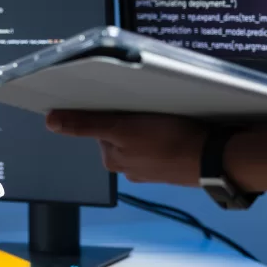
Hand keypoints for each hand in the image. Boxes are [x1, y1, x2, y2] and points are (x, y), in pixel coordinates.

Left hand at [46, 111, 205, 186]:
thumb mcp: (123, 129)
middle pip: (118, 130)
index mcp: (112, 159)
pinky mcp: (170, 162)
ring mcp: (149, 166)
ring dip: (147, 123)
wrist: (215, 158)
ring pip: (139, 135)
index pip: (99, 124)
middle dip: (129, 116)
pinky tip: (174, 127)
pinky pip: (159, 142)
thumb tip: (51, 122)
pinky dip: (163, 133)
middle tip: (147, 106)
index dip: (109, 108)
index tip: (123, 99)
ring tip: (163, 116)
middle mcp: (127, 166)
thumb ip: (86, 125)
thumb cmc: (169, 142)